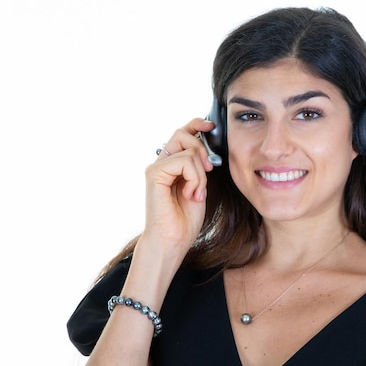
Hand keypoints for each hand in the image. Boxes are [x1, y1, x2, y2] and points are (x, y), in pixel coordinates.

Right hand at [141, 118, 216, 262]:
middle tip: (209, 170)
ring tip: (197, 193)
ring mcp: (156, 167)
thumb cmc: (185, 219)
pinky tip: (191, 195)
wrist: (173, 240)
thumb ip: (200, 166)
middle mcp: (161, 163)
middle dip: (202, 149)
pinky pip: (184, 162)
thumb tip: (207, 147)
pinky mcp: (154, 174)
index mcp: (171, 164)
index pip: (182, 134)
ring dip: (201, 174)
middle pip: (183, 134)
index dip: (196, 125)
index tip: (211, 125)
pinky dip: (195, 179)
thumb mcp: (199, 186)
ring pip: (188, 152)